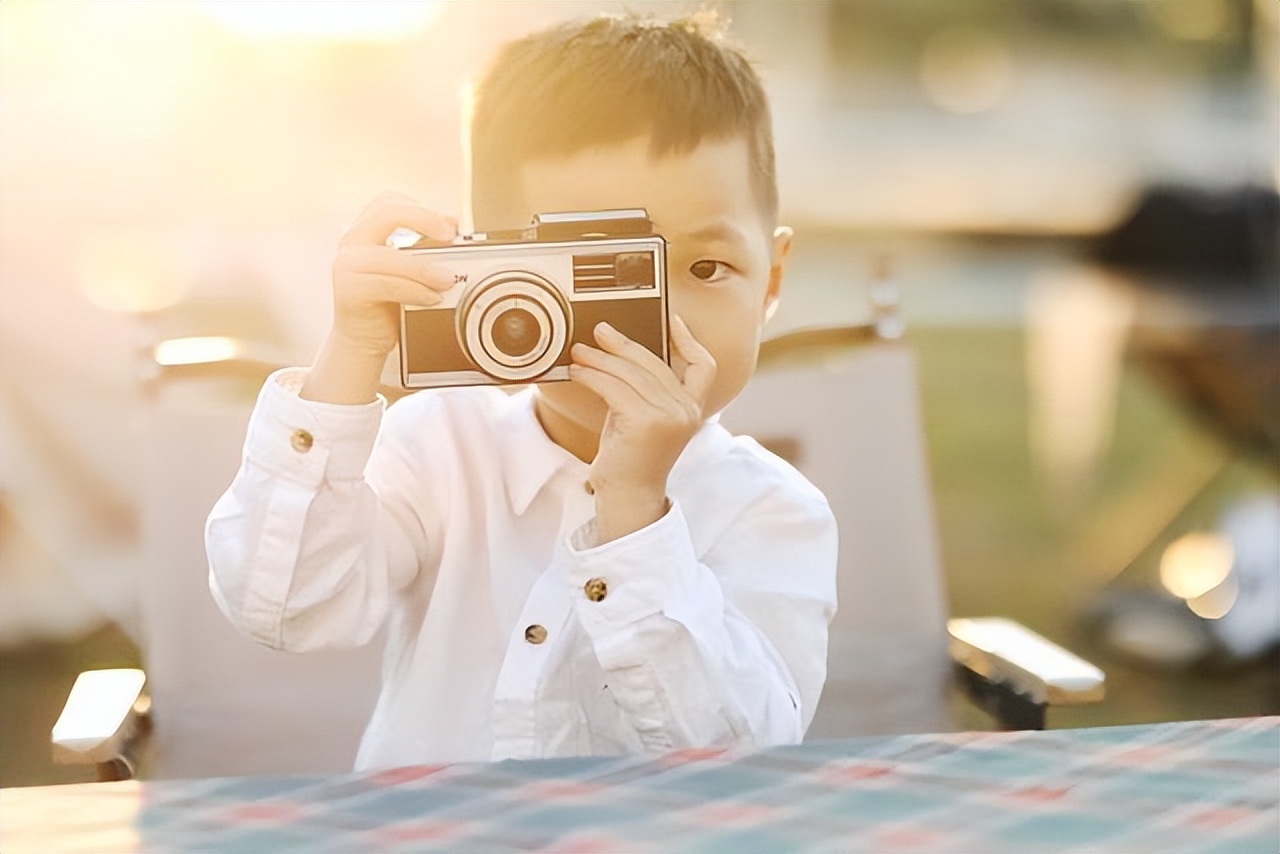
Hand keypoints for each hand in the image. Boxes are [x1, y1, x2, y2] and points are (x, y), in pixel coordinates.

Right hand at [302, 192, 457, 403]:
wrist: (363, 341)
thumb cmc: (387, 304)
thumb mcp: (408, 270)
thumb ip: (422, 247)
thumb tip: (452, 225)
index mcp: (365, 232)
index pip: (389, 202)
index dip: (421, 209)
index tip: (451, 225)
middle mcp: (352, 243)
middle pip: (387, 214)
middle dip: (423, 220)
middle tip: (451, 236)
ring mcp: (346, 265)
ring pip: (391, 256)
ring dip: (426, 268)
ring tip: (448, 281)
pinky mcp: (349, 291)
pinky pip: (388, 284)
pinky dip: (416, 290)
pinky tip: (433, 298)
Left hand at [568, 315, 715, 543]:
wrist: (628, 496)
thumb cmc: (632, 458)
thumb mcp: (644, 417)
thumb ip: (643, 388)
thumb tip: (616, 352)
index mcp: (694, 410)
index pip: (704, 367)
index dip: (690, 341)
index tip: (674, 322)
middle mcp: (687, 411)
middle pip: (655, 363)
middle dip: (623, 345)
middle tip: (599, 332)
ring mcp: (670, 416)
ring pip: (631, 374)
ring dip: (600, 359)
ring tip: (580, 353)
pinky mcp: (646, 422)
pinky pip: (614, 387)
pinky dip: (591, 376)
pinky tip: (577, 373)